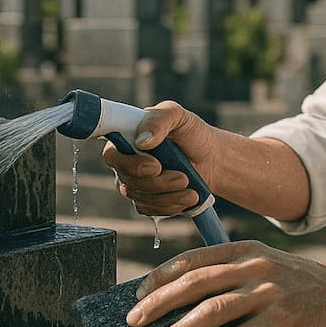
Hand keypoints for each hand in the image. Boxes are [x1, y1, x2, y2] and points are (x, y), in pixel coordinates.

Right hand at [101, 100, 218, 216]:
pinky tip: (188, 196)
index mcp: (127, 139)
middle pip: (127, 181)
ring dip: (168, 195)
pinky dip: (171, 205)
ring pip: (140, 198)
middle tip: (182, 177)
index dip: (129, 164)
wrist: (213, 158)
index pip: (112, 156)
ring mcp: (136, 183)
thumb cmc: (192, 133)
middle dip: (157, 182)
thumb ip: (159, 120)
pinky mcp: (147, 200)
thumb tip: (142, 140)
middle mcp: (127, 162)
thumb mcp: (178, 116)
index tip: (155, 165)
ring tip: (190, 185)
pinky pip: (150, 210)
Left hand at [125, 240, 325, 326]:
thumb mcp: (263, 265)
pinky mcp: (280, 320)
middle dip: (159, 303)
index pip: (194, 259)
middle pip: (196, 283)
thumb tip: (181, 300)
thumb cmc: (296, 283)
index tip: (138, 293)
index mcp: (245, 250)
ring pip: (212, 310)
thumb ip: (229, 275)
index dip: (162, 275)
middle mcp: (254, 266)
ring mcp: (268, 293)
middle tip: (133, 321)